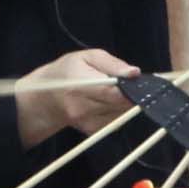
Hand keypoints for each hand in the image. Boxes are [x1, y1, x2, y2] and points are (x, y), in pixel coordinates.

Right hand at [6, 48, 139, 146]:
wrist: (46, 98)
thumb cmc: (67, 71)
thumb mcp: (86, 57)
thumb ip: (111, 64)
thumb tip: (134, 72)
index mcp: (79, 84)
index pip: (111, 91)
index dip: (130, 89)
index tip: (142, 83)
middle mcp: (81, 107)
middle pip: (119, 104)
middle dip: (131, 95)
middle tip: (135, 85)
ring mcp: (86, 121)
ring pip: (120, 113)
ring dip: (125, 103)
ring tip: (119, 91)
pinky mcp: (92, 130)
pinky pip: (115, 121)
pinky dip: (118, 111)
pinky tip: (110, 103)